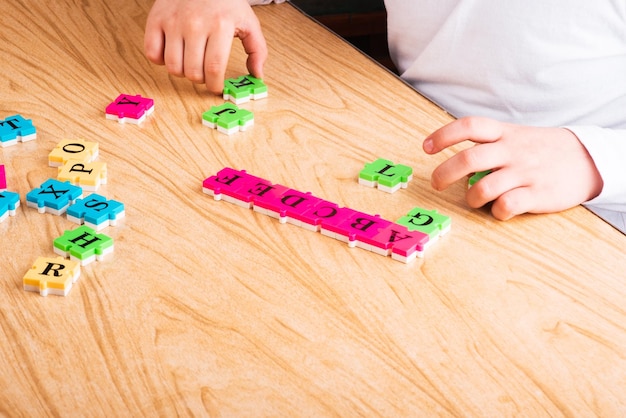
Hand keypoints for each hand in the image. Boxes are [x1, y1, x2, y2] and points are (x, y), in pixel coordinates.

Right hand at [144, 0, 266, 93]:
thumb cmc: (225, 2)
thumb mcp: (248, 22)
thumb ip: (257, 50)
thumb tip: (257, 75)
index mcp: (220, 26)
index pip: (214, 69)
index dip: (214, 85)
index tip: (216, 87)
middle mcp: (195, 24)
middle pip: (192, 72)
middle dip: (200, 80)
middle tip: (204, 73)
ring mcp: (173, 22)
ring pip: (173, 67)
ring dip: (182, 72)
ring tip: (189, 63)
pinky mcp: (156, 20)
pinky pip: (152, 53)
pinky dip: (160, 60)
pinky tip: (172, 53)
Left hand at [423, 117, 602, 219]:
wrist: (587, 159)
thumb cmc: (540, 150)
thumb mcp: (515, 136)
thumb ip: (487, 145)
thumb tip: (455, 166)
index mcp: (504, 133)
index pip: (469, 126)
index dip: (444, 135)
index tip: (426, 147)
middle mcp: (512, 150)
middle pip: (469, 159)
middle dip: (444, 173)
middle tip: (436, 184)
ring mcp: (525, 172)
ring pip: (484, 187)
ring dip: (471, 197)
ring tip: (474, 199)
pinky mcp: (538, 194)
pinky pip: (507, 206)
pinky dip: (496, 212)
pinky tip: (499, 210)